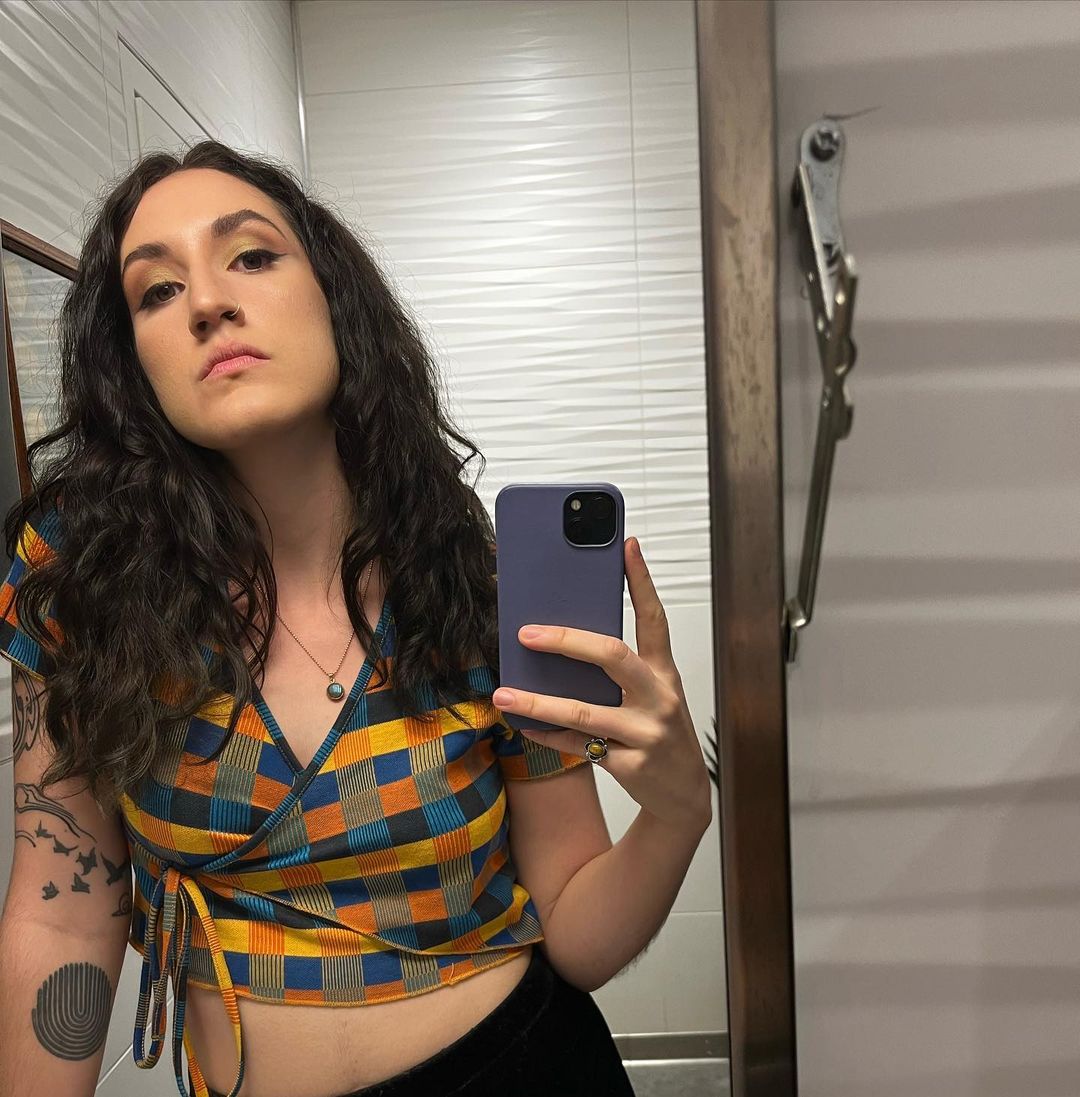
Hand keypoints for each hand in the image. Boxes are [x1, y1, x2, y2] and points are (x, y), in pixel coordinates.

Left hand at [491, 536, 712, 832]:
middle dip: (566, 640)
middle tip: (526, 633)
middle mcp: (659, 697)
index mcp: (663, 672)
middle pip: (613, 656)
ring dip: (538, 702)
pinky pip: (578, 747)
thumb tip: (562, 639)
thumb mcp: (650, 695)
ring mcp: (647, 733)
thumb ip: (618, 671)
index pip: (654, 617)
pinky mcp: (632, 765)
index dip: (640, 580)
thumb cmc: (659, 733)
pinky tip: (522, 725)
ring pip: (585, 712)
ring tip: (503, 694)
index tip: (625, 544)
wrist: (684, 796)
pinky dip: (547, 736)